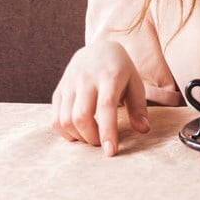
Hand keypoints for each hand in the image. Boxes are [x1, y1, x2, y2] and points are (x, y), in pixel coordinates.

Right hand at [51, 40, 149, 155]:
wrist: (98, 48)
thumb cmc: (121, 70)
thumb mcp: (135, 83)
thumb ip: (139, 107)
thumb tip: (144, 130)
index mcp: (110, 76)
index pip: (106, 107)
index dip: (107, 131)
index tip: (110, 151)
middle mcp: (86, 78)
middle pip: (81, 116)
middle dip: (91, 137)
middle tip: (101, 143)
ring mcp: (69, 83)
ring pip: (65, 119)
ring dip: (77, 136)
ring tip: (90, 137)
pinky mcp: (58, 90)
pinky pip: (55, 118)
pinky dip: (64, 132)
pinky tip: (77, 133)